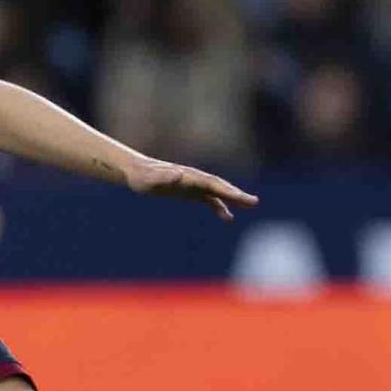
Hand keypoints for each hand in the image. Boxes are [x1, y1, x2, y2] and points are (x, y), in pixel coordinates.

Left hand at [125, 158, 257, 221]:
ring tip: (249, 206)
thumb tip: (179, 174)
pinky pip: (209, 199)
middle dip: (237, 194)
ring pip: (217, 192)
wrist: (136, 172)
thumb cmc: (142, 177)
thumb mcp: (150, 179)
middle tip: (254, 202)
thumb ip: (164, 177)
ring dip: (233, 199)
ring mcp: (193, 185)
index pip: (213, 184)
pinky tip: (227, 217)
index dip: (229, 191)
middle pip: (220, 186)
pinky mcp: (189, 192)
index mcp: (189, 176)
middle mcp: (194, 179)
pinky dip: (219, 207)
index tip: (243, 198)